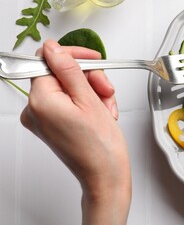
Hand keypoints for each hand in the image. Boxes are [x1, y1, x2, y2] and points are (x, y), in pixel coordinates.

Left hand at [20, 39, 129, 197]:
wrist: (105, 175)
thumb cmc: (101, 146)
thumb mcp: (89, 99)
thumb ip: (69, 70)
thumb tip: (54, 49)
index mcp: (40, 100)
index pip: (48, 60)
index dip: (74, 56)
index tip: (92, 59)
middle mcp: (35, 109)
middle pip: (61, 74)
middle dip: (89, 79)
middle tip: (106, 92)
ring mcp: (42, 119)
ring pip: (69, 88)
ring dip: (92, 93)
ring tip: (106, 109)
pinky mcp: (51, 125)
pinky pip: (68, 102)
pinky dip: (87, 104)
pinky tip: (101, 114)